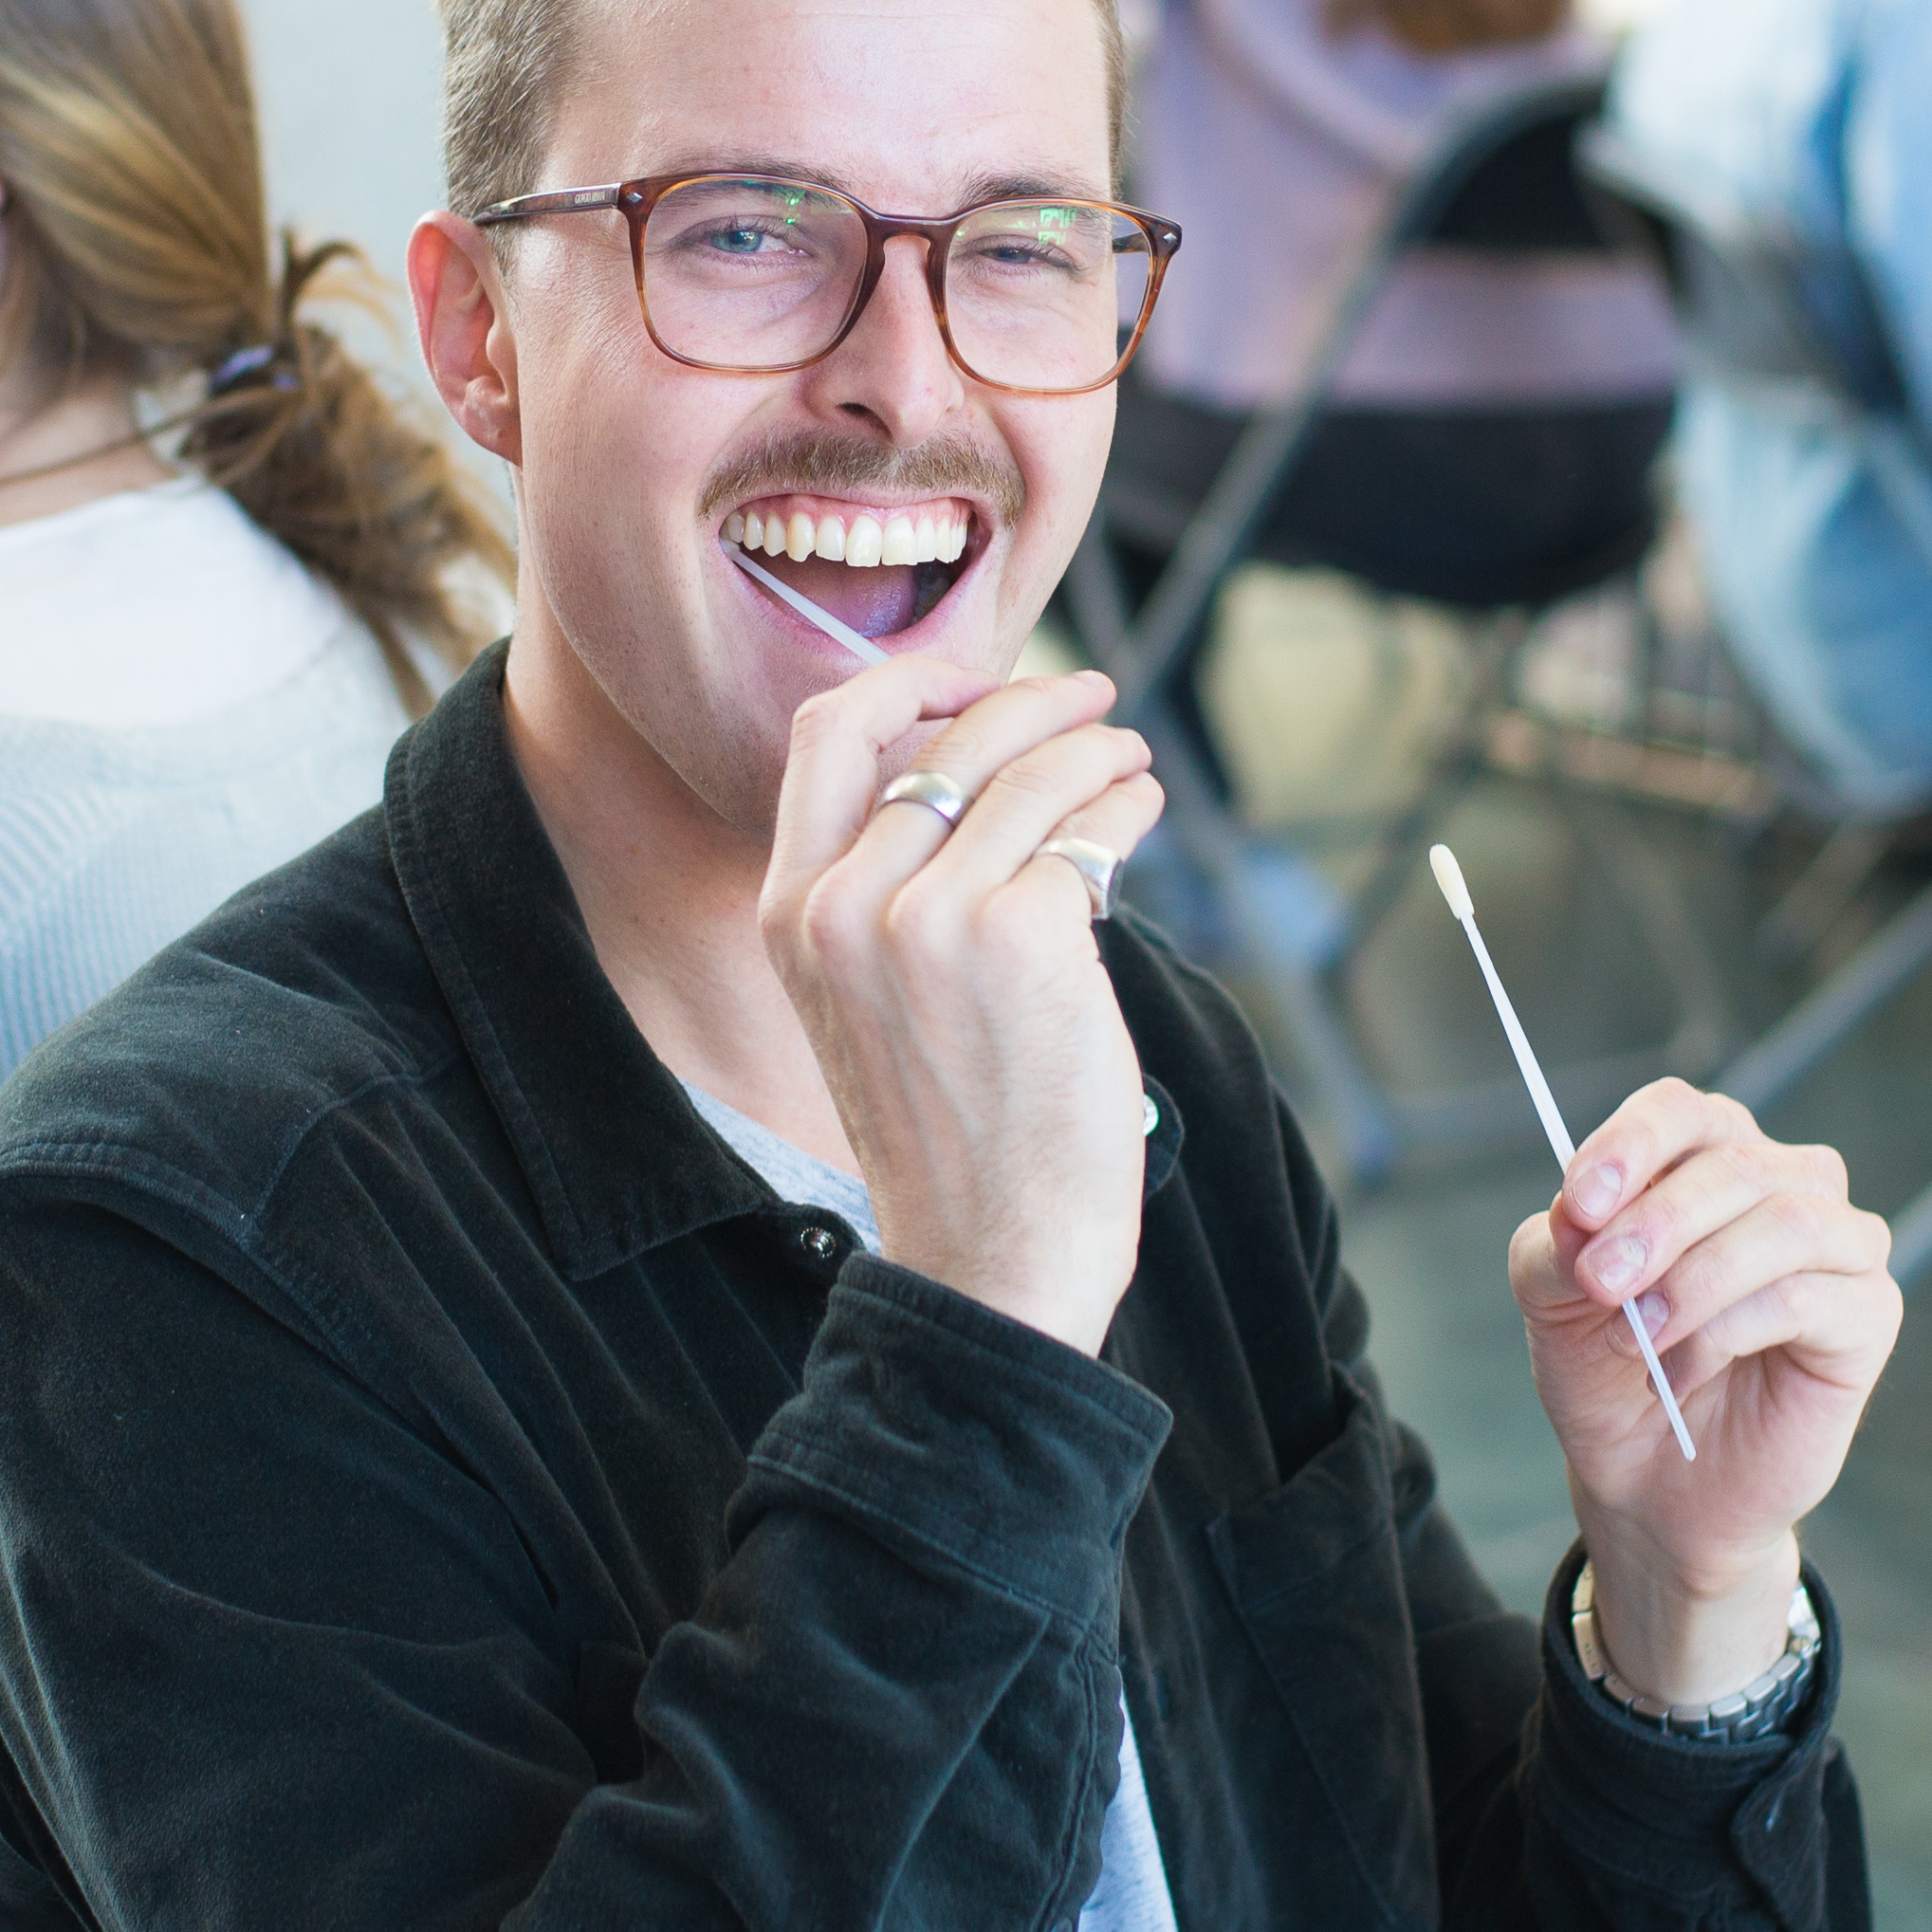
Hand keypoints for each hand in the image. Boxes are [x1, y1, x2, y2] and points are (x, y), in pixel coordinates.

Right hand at [758, 653, 1161, 1353]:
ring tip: (1130, 760)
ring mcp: (933, 916)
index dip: (910, 683)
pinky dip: (1126, 805)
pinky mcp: (1025, 934)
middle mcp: (847, 904)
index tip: (977, 678)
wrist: (992, 1253)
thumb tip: (984, 774)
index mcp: (792, 914)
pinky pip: (1089, 828)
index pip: (828, 736)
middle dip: (1036, 701)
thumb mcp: (870, 1001)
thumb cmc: (951, 1134)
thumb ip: (888, 892)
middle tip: (1092, 700)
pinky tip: (1140, 812)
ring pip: (1033, 773)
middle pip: (952, 736)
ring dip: (1099, 749)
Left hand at [1506, 1081, 1898, 1708]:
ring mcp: (1837, 1245)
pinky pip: (1808, 1296)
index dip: (1631, 1146)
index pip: (1681, 1111)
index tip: (1578, 1204)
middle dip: (1656, 1223)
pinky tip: (1683, 1373)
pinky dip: (1730, 1331)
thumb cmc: (1609, 1374)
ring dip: (1697, 1279)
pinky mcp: (1868, 1312)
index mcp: (1706, 1156)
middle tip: (1600, 1284)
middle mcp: (1784, 1182)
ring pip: (1785, 1221)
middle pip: (1733, 1162)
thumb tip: (1577, 1215)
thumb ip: (1554, 1247)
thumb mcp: (1552, 1302)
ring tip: (1639, 1337)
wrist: (1650, 1485)